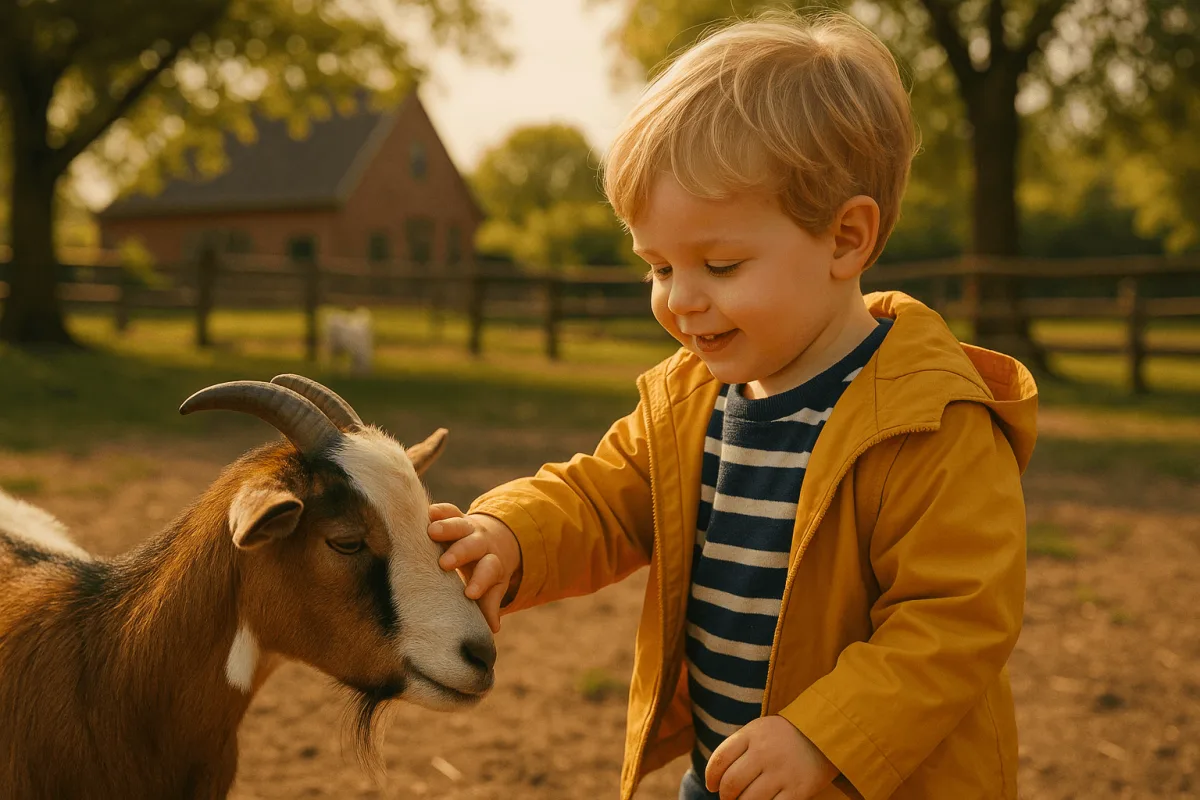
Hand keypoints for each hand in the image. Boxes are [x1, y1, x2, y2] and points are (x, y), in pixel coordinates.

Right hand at [427, 503, 521, 632]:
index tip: (470, 594)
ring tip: (431, 532)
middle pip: (474, 545)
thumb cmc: (486, 571)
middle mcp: (481, 543)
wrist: (492, 538)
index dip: (481, 582)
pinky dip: (439, 510)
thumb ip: (489, 604)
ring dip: (447, 528)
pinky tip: (425, 513)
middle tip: (446, 563)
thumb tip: (492, 629)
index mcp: (492, 562)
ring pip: (460, 524)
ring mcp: (468, 527)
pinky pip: (449, 510)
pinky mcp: (455, 516)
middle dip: (461, 553)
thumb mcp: (492, 586)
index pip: (490, 570)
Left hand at [705, 716, 837, 799]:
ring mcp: (782, 771)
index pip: (719, 760)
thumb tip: (717, 780)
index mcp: (752, 734)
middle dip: (726, 796)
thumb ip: (738, 748)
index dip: (710, 777)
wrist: (826, 732)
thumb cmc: (785, 736)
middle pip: (731, 784)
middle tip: (729, 798)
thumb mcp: (759, 730)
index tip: (712, 786)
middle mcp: (765, 752)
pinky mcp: (798, 789)